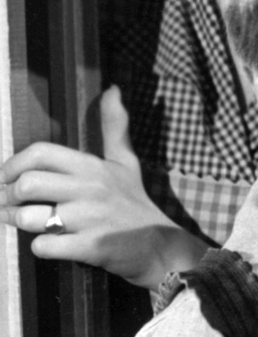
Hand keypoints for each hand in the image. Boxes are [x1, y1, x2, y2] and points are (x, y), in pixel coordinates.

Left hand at [1, 89, 208, 288]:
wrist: (163, 247)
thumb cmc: (136, 203)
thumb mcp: (126, 162)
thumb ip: (114, 126)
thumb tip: (113, 89)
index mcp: (93, 166)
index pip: (39, 153)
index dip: (12, 164)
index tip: (6, 176)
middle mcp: (91, 189)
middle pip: (27, 185)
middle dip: (9, 196)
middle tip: (9, 202)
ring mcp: (90, 219)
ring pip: (29, 217)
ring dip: (18, 221)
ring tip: (22, 222)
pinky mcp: (91, 247)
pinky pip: (44, 246)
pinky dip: (40, 247)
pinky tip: (50, 244)